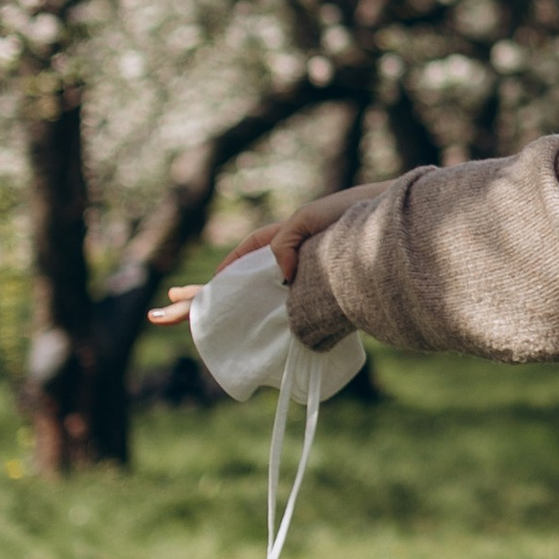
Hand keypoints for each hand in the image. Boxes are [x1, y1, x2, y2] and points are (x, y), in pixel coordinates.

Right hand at [146, 182, 393, 327]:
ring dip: (216, 313)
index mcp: (285, 240)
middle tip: (161, 312)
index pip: (242, 257)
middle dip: (197, 299)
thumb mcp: (313, 219)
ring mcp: (301, 281)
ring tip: (180, 321)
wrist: (397, 233)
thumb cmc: (357, 218)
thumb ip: (286, 241)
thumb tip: (279, 276)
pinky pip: (279, 314)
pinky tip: (242, 340)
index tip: (190, 291)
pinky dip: (258, 325)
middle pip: (233, 284)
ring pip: (251, 301)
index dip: (218, 275)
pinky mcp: (317, 297)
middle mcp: (288, 263)